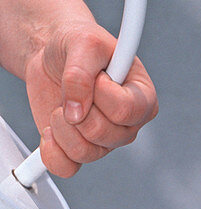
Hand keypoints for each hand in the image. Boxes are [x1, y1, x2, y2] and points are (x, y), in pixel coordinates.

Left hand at [24, 21, 157, 176]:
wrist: (53, 55)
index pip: (125, 110)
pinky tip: (50, 129)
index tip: (95, 75)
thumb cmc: (77, 45)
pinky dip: (51, 150)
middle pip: (101, 133)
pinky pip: (66, 167)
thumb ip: (80, 73)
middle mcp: (127, 126)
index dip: (101, 93)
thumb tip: (75, 111)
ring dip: (61, 126)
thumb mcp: (82, 42)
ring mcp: (105, 143)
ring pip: (83, 152)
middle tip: (73, 89)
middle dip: (77, 108)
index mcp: (142, 98)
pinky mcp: (81, 152)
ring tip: (61, 105)